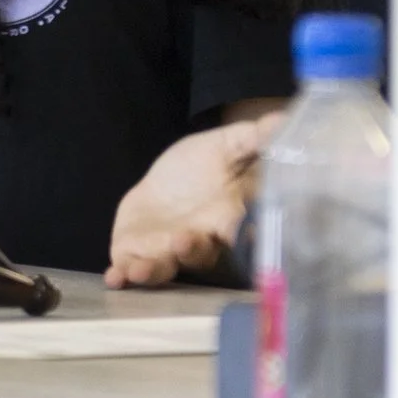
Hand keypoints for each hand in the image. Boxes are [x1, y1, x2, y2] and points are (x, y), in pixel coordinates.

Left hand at [104, 111, 284, 288]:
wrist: (168, 181)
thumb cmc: (204, 166)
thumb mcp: (227, 146)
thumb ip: (252, 139)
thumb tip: (282, 119)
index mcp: (226, 219)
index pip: (238, 233)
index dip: (241, 239)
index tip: (241, 238)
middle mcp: (199, 243)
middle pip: (199, 256)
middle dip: (190, 251)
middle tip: (183, 241)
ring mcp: (166, 251)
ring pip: (163, 268)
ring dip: (153, 271)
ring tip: (140, 271)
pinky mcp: (136, 252)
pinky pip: (130, 268)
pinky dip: (123, 275)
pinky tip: (114, 277)